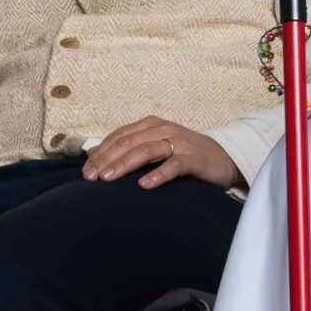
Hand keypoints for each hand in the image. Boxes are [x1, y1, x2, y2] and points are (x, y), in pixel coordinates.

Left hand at [83, 117, 240, 189]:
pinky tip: (144, 185)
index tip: (85, 172)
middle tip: (90, 178)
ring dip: (124, 164)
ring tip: (107, 179)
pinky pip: (173, 165)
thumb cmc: (183, 155)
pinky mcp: (194, 158)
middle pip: (128, 143)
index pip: (119, 137)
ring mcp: (179, 142)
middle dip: (106, 160)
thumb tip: (95, 157)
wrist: (224, 159)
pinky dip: (158, 174)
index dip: (100, 153)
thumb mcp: (154, 148)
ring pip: (145, 151)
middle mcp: (163, 130)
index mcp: (150, 125)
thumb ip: (129, 150)